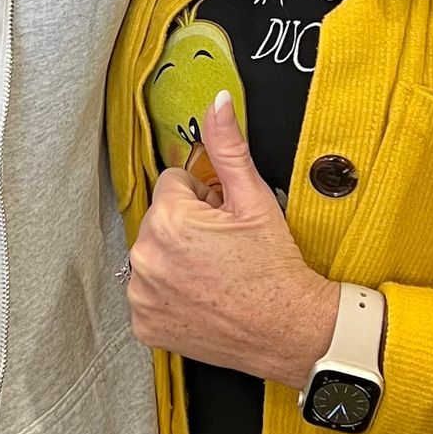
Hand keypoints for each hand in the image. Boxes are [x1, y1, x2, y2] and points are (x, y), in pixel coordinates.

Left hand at [126, 95, 341, 387]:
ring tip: (214, 274)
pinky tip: (201, 297)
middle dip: (188, 227)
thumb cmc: (275, 268)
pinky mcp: (144, 325)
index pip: (173, 185)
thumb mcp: (254, 198)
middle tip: (224, 249)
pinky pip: (149, 294)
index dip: (204, 199)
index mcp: (167, 220)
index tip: (225, 221)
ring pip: (153, 256)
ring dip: (175, 260)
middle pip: (160, 220)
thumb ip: (228, 146)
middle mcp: (145, 257)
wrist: (290, 330)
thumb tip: (218, 103)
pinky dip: (169, 295)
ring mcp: (142, 295)